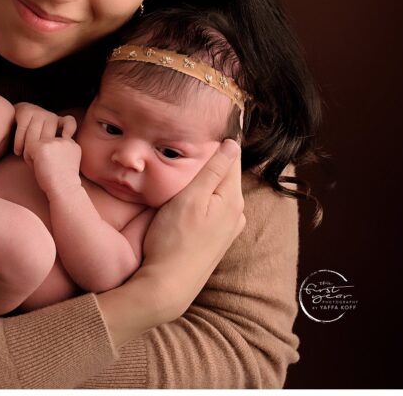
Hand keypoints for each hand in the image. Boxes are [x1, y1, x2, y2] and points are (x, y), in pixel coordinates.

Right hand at [13, 102, 76, 162]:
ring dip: (29, 147)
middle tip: (36, 161)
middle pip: (48, 135)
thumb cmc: (37, 138)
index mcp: (60, 123)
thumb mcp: (50, 143)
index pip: (69, 122)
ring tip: (27, 158)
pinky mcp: (26, 112)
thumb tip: (58, 164)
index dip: (69, 128)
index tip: (66, 137)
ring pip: (34, 133)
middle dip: (41, 150)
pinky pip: (23, 129)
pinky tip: (18, 152)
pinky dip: (19, 142)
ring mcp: (39, 113)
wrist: (20, 117)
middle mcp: (51, 117)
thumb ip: (57, 150)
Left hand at [28, 137, 82, 197]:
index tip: (56, 168)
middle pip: (43, 143)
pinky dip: (29, 161)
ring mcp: (52, 141)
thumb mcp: (64, 162)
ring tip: (44, 169)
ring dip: (35, 157)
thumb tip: (39, 147)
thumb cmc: (61, 182)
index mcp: (71, 143)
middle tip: (49, 169)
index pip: (52, 143)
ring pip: (35, 145)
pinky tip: (39, 169)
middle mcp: (63, 139)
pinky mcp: (41, 146)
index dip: (51, 157)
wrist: (64, 190)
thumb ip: (57, 151)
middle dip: (42, 156)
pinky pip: (27, 149)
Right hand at [132, 139, 245, 322]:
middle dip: (215, 156)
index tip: (219, 116)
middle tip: (200, 133)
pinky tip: (192, 191)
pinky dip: (205, 194)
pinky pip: (214, 206)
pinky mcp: (215, 239)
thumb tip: (233, 143)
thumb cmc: (174, 240)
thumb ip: (212, 170)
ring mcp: (226, 228)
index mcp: (232, 198)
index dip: (223, 138)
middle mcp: (235, 212)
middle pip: (225, 174)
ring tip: (194, 157)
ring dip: (209, 176)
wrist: (167, 286)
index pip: (231, 157)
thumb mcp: (191, 198)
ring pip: (218, 191)